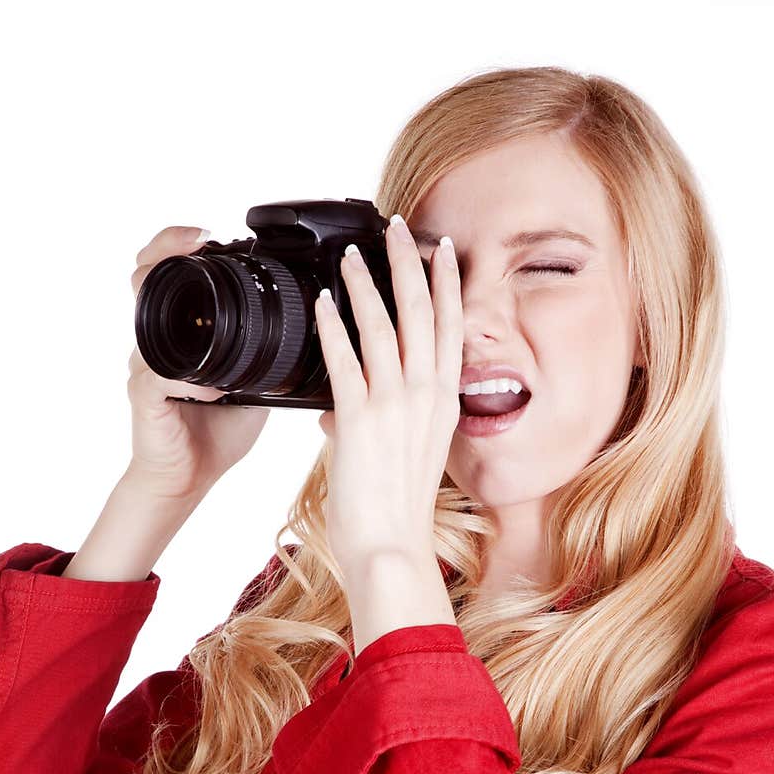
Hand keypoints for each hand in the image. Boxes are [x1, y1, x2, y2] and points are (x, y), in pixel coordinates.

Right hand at [127, 226, 271, 500]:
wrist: (190, 476)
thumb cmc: (217, 431)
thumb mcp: (254, 383)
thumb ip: (270, 355)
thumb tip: (316, 332)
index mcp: (183, 333)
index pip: (169, 273)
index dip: (179, 244)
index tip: (210, 233)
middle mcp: (157, 341)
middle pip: (144, 277)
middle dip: (165, 249)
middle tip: (198, 240)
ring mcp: (147, 366)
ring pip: (144, 318)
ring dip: (168, 298)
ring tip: (198, 295)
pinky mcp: (145, 397)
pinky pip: (159, 377)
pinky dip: (187, 378)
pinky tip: (212, 386)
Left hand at [315, 216, 462, 580]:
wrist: (391, 547)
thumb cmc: (396, 512)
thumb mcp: (400, 458)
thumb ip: (369, 426)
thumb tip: (333, 415)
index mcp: (444, 404)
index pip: (450, 328)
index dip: (446, 284)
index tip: (440, 249)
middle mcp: (427, 397)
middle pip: (423, 313)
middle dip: (410, 263)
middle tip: (398, 226)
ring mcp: (396, 405)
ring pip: (383, 326)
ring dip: (365, 284)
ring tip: (351, 255)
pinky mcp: (360, 420)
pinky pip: (344, 360)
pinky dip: (332, 327)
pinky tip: (323, 304)